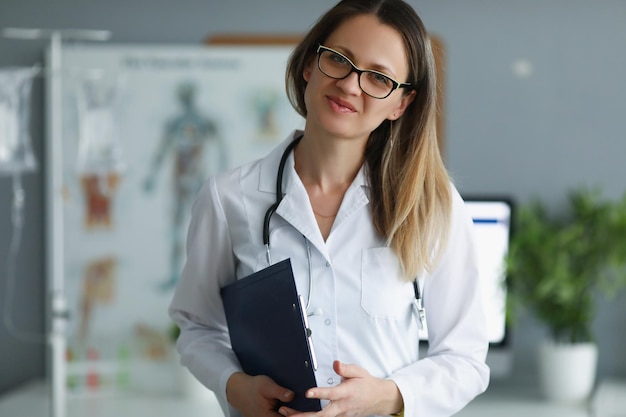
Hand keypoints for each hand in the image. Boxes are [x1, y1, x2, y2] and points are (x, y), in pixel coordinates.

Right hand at [226, 372, 294, 416]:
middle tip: (294, 401)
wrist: (239, 389)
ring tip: (283, 400)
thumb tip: (292, 396)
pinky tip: (282, 402)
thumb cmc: (252, 388)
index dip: (297, 413)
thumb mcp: (267, 386)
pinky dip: (284, 410)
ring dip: (288, 410)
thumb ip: (280, 392)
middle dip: (293, 411)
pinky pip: (279, 414)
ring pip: (283, 415)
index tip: (302, 406)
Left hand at [278, 361, 402, 416]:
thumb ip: (345, 368)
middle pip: (321, 415)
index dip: (319, 393)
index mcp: (346, 393)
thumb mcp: (359, 372)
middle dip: (303, 415)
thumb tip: (335, 363)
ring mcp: (341, 415)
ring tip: (287, 414)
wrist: (379, 399)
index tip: (308, 393)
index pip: (331, 394)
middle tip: (287, 412)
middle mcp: (342, 407)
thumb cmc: (367, 384)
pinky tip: (299, 416)